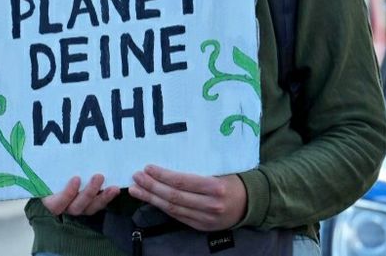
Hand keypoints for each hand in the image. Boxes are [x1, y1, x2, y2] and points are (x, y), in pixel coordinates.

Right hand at [41, 174, 120, 215]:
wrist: (54, 175)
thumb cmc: (46, 173)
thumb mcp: (42, 171)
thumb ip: (43, 168)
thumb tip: (38, 155)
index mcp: (50, 201)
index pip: (56, 205)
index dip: (67, 194)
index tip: (76, 178)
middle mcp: (64, 207)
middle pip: (77, 207)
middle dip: (89, 193)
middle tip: (99, 176)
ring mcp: (77, 207)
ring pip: (90, 208)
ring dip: (102, 197)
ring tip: (114, 187)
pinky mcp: (89, 204)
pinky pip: (98, 205)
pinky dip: (107, 197)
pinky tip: (115, 189)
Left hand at [129, 165, 246, 230]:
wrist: (249, 203)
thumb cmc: (231, 179)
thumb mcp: (221, 169)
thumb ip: (199, 167)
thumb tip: (169, 157)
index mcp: (216, 187)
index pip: (182, 182)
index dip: (162, 176)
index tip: (147, 168)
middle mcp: (210, 205)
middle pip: (174, 197)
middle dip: (152, 187)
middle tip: (136, 177)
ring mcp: (206, 219)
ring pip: (173, 209)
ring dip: (152, 198)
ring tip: (136, 189)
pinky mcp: (201, 227)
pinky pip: (178, 216)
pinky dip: (162, 208)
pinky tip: (151, 199)